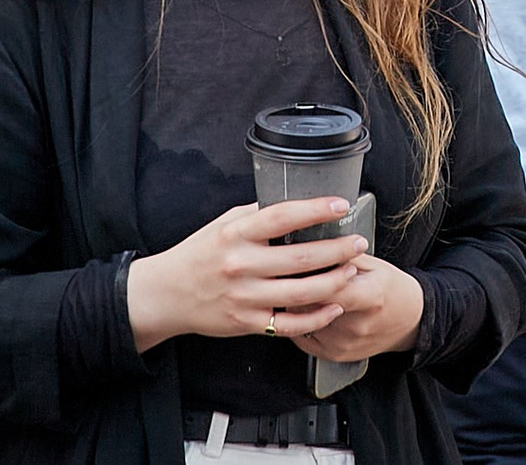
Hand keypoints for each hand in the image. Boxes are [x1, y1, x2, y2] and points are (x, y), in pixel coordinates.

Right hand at [125, 197, 364, 351]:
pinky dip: (316, 316)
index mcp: (236, 234)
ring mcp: (244, 297)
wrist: (165, 294)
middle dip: (337, 250)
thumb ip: (257, 215)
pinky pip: (289, 323)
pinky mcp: (246, 324)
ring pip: (300, 292)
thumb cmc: (198, 254)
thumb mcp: (223, 225)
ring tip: (353, 270)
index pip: (282, 217)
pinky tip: (334, 306)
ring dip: (334, 282)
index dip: (315, 210)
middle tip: (359, 242)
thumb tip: (295, 201)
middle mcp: (240, 265)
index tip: (341, 206)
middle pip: (300, 258)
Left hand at [288, 255, 424, 361]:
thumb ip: (345, 256)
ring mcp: (344, 344)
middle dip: (299, 288)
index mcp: (370, 297)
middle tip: (294, 275)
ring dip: (297, 305)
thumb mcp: (375, 265)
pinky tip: (309, 309)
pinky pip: (302, 337)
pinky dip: (300, 321)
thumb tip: (315, 248)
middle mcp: (356, 325)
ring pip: (302, 321)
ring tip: (305, 291)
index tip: (300, 263)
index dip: (310, 273)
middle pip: (311, 305)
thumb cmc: (392, 290)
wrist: (408, 322)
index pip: (329, 287)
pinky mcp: (335, 355)